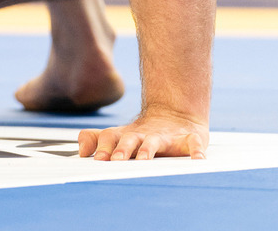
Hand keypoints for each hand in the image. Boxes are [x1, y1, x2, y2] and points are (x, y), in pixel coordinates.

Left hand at [78, 109, 208, 160]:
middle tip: (116, 161)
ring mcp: (166, 136)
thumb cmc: (142, 133)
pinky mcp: (190, 138)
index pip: (110, 137)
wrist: (175, 116)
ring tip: (144, 160)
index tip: (96, 159)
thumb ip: (96, 140)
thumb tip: (80, 151)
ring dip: (149, 149)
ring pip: (156, 141)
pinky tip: (198, 159)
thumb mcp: (119, 136)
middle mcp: (144, 135)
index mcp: (126, 135)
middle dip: (122, 149)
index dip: (103, 147)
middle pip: (129, 138)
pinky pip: (194, 144)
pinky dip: (196, 150)